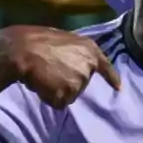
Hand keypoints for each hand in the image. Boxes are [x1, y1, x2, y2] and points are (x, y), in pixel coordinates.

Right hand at [0, 26, 120, 108]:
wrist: (24, 51)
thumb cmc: (38, 41)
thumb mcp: (64, 40)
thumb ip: (75, 53)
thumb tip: (73, 62)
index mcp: (90, 50)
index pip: (105, 66)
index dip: (111, 77)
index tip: (118, 87)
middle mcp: (88, 67)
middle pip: (81, 84)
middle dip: (67, 81)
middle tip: (51, 70)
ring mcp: (79, 82)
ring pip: (70, 95)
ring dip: (57, 91)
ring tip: (45, 76)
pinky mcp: (68, 94)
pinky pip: (58, 102)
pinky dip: (50, 98)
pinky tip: (42, 85)